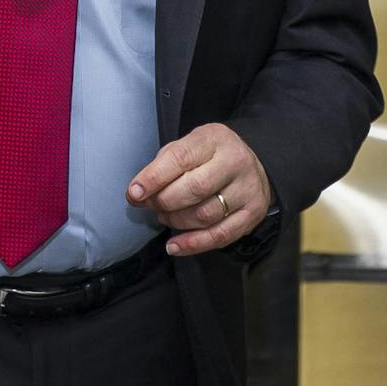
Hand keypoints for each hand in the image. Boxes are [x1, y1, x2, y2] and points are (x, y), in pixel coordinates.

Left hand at [128, 122, 273, 256]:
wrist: (249, 163)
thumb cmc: (207, 155)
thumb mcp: (185, 147)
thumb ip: (160, 167)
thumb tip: (136, 195)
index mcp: (213, 139)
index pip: (180, 159)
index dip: (153, 178)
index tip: (134, 193)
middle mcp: (235, 162)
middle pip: (194, 189)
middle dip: (164, 201)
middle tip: (151, 205)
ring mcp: (247, 189)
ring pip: (205, 214)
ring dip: (176, 221)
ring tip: (164, 217)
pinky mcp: (253, 214)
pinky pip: (221, 236)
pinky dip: (193, 244)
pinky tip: (174, 246)